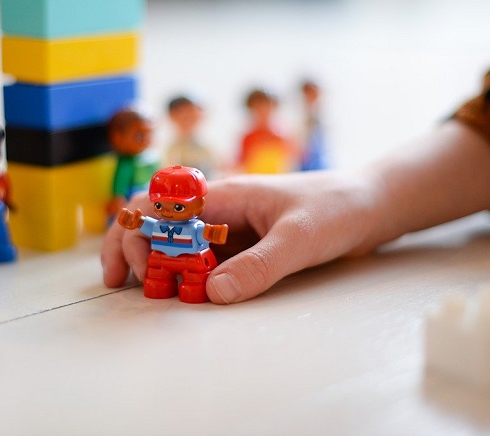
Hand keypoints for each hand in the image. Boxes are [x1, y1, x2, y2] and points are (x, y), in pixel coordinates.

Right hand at [101, 171, 381, 303]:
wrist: (371, 204)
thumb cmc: (338, 207)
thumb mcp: (300, 238)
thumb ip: (260, 266)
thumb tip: (213, 295)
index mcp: (225, 195)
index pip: (160, 206)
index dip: (139, 234)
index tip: (143, 270)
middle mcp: (220, 210)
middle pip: (157, 222)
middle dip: (131, 247)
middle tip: (119, 284)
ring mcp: (231, 228)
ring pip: (178, 243)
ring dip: (157, 264)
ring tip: (146, 293)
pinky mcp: (245, 246)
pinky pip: (205, 259)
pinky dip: (186, 274)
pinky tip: (183, 294)